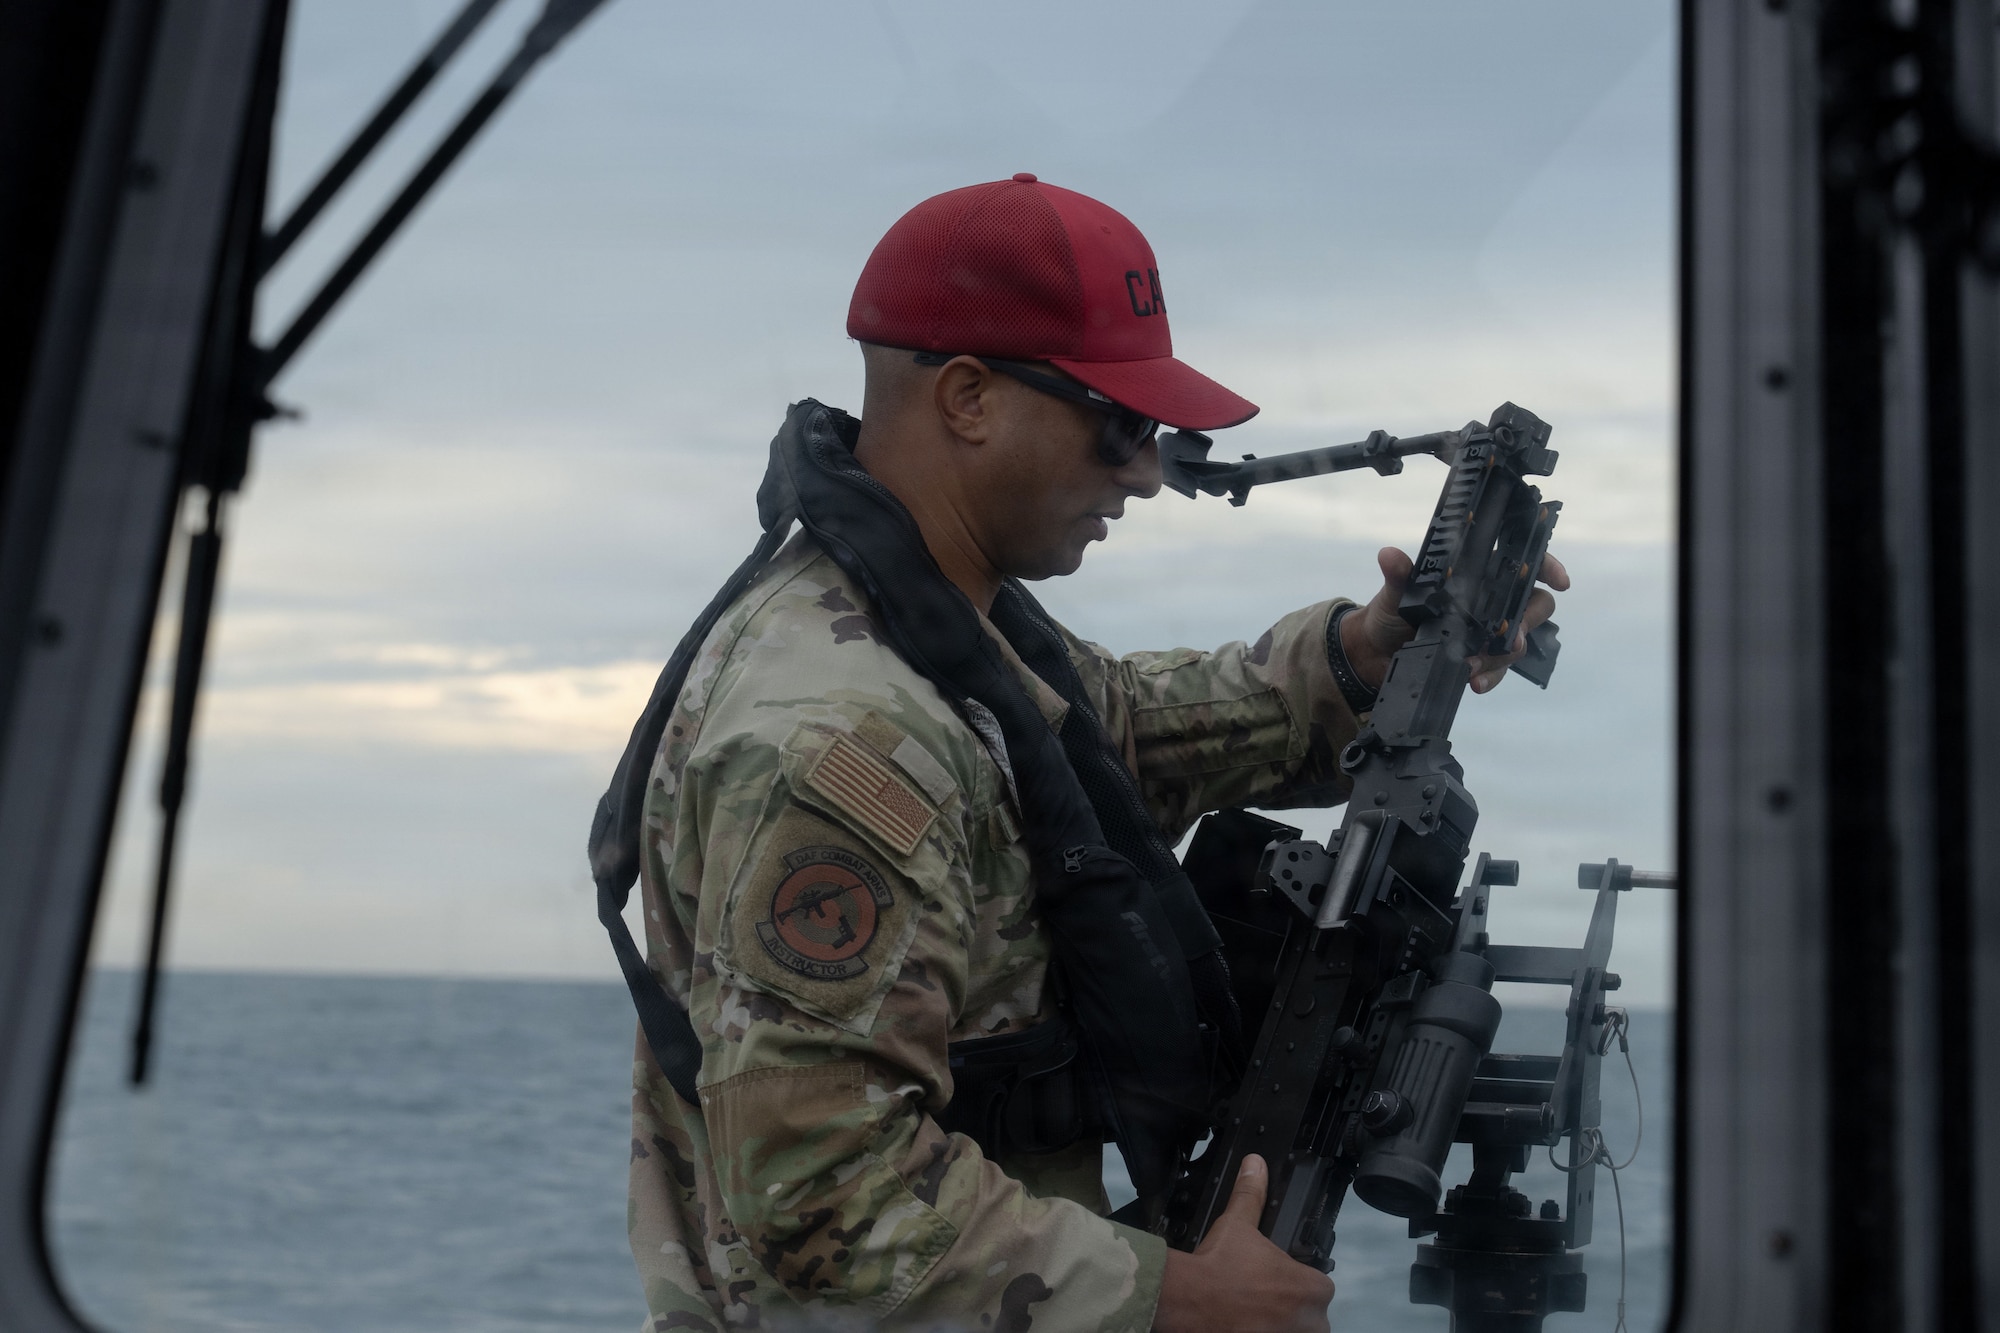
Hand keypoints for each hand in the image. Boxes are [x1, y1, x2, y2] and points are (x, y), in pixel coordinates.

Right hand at [1155, 1155, 1332, 1332]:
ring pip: (1293, 1331)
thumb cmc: (1216, 1267)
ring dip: (1276, 1325)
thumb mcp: (1237, 1225)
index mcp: (1313, 1288)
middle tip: (1256, 1299)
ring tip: (1246, 1314)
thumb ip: (1252, 1194)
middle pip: (1308, 1315)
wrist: (1186, 1301)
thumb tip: (1255, 1165)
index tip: (1271, 1282)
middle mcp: (1312, 1322)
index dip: (1292, 1281)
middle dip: (1286, 1309)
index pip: (1316, 1286)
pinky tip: (1239, 1323)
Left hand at [1339, 546, 1570, 695]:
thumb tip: (1390, 557)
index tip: (1559, 581)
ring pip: (1518, 642)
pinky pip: (1499, 669)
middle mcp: (1490, 602)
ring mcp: (1488, 632)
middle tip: (1512, 637)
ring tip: (1474, 665)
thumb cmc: (1391, 611)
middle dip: (1528, 622)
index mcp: (1476, 574)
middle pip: (1533, 605)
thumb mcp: (1395, 591)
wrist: (1375, 652)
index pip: (1522, 563)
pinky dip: (1491, 676)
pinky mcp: (1480, 659)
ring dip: (1502, 655)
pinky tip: (1474, 681)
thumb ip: (1399, 575)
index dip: (1547, 567)